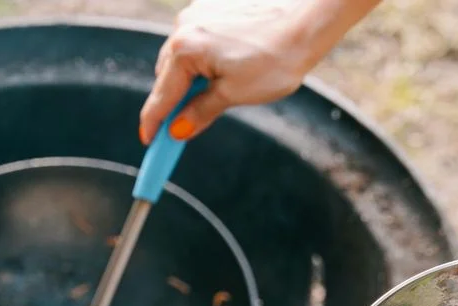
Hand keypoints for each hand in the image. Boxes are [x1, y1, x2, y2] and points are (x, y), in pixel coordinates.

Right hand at [139, 0, 312, 144]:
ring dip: (190, 78)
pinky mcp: (212, 7)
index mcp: (185, 49)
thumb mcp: (235, 94)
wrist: (308, 20)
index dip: (154, 123)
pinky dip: (204, 58)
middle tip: (182, 126)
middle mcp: (184, 27)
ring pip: (183, 56)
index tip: (149, 141)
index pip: (162, 95)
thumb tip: (179, 130)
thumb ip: (200, 112)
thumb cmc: (277, 57)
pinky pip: (198, 39)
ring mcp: (197, 13)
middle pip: (168, 74)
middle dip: (173, 100)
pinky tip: (227, 67)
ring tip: (216, 93)